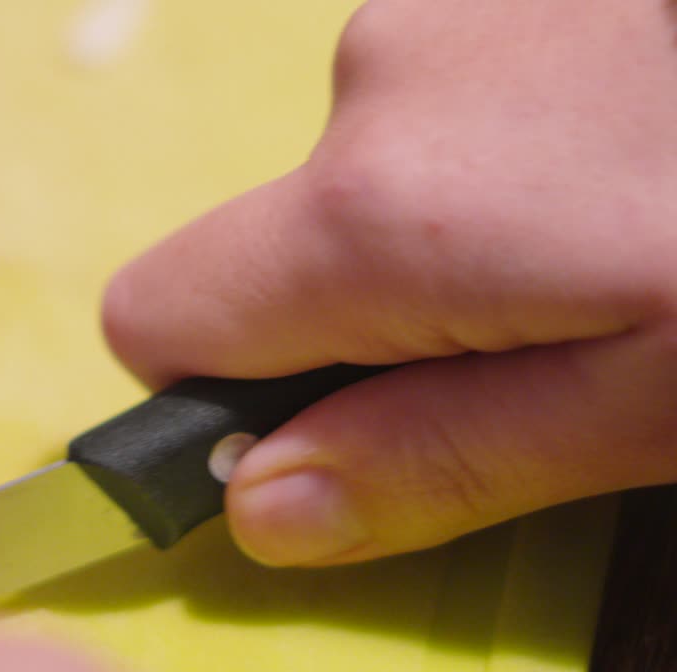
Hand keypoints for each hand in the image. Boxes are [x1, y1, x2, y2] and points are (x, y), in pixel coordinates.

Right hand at [104, 0, 676, 566]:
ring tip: (627, 209)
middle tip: (559, 324)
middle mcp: (372, 80)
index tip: (347, 422)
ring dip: (456, 224)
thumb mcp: (657, 403)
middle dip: (376, 312)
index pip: (154, 317)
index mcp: (378, 214)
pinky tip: (634, 131)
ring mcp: (439, 0)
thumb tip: (256, 511)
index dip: (218, 396)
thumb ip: (437, 459)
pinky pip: (442, 94)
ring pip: (372, 169)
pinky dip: (504, 142)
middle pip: (280, 246)